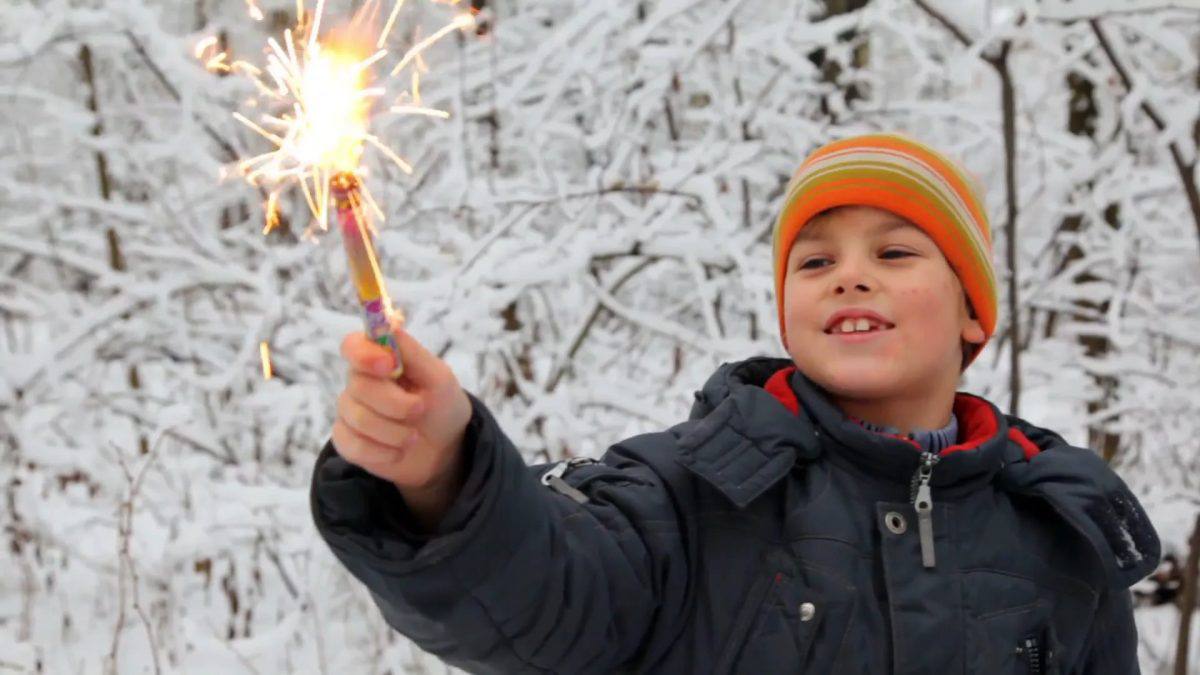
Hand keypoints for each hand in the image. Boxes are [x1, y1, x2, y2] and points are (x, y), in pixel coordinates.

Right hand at [332, 324, 472, 521]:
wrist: (445, 448)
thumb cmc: (442, 405)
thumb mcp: (438, 377)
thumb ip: (412, 352)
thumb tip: (388, 325)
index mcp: (379, 359)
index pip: (353, 346)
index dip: (364, 354)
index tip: (388, 366)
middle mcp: (359, 383)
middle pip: (358, 386)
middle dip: (395, 403)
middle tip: (420, 409)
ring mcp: (351, 412)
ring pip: (357, 418)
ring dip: (394, 432)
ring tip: (413, 436)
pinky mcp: (348, 441)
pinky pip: (351, 445)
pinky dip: (382, 452)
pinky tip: (399, 452)